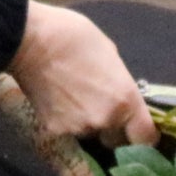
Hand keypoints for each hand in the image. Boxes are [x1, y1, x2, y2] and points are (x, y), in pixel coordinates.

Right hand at [9, 1, 155, 146]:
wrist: (30, 41)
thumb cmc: (74, 36)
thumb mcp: (110, 52)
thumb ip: (120, 82)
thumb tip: (119, 93)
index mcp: (125, 99)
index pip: (146, 137)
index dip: (144, 135)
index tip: (137, 128)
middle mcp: (105, 120)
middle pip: (117, 139)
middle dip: (113, 128)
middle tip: (100, 106)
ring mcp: (79, 128)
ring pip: (91, 134)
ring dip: (88, 123)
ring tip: (74, 97)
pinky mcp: (55, 131)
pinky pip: (69, 131)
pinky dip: (66, 120)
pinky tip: (57, 100)